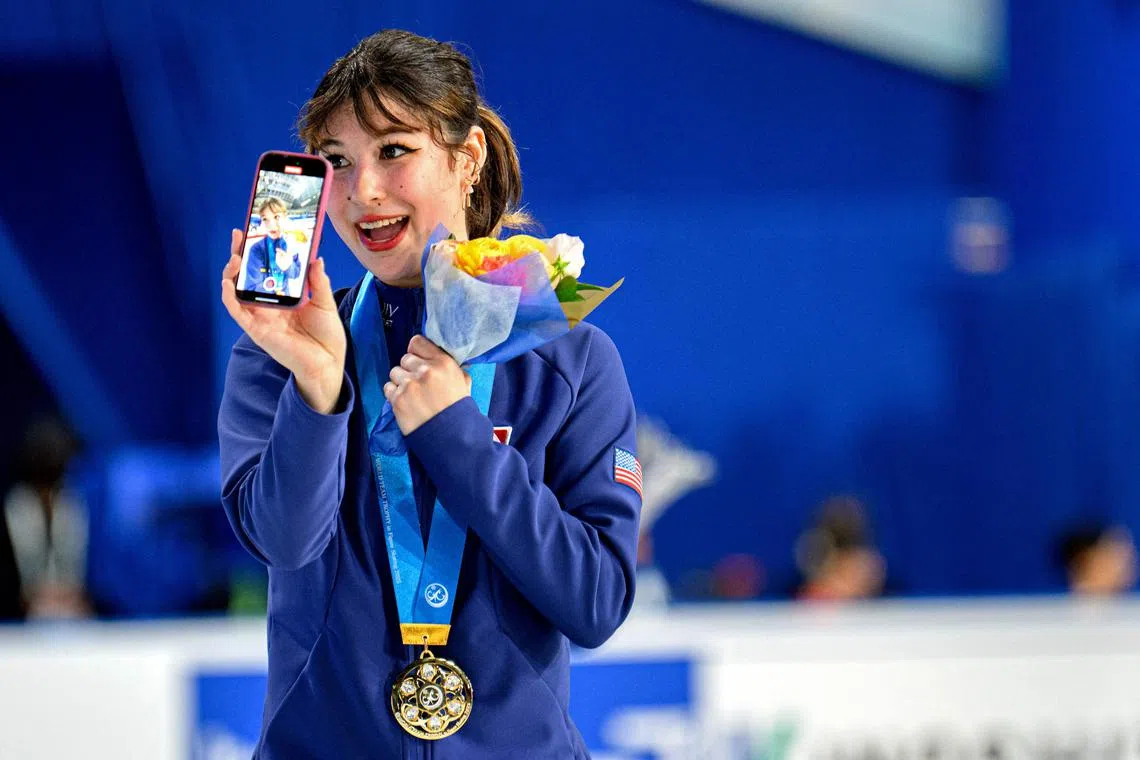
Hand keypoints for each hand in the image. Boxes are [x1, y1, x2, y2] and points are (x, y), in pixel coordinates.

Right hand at [222, 229, 345, 412]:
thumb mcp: (325, 302)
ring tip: (235, 258)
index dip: (257, 250)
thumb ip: (318, 281)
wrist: (328, 362)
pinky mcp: (256, 329)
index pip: (265, 268)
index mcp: (283, 294)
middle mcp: (268, 303)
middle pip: (247, 275)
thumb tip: (316, 258)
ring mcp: (260, 316)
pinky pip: (237, 312)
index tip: (253, 230)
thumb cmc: (327, 334)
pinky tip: (228, 284)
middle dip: (239, 254)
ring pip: (236, 291)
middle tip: (239, 235)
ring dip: (232, 273)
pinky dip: (230, 298)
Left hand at [384, 335, 470, 434]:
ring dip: (401, 382)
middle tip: (418, 383)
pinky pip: (388, 388)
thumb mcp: (463, 382)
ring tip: (412, 395)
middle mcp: (425, 370)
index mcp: (443, 362)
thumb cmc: (459, 409)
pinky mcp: (397, 399)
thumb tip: (438, 357)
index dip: (416, 352)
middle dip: (409, 369)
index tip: (418, 361)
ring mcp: (409, 385)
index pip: (417, 342)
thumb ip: (451, 366)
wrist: (452, 437)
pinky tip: (406, 402)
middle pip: (405, 358)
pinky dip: (394, 394)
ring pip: (394, 372)